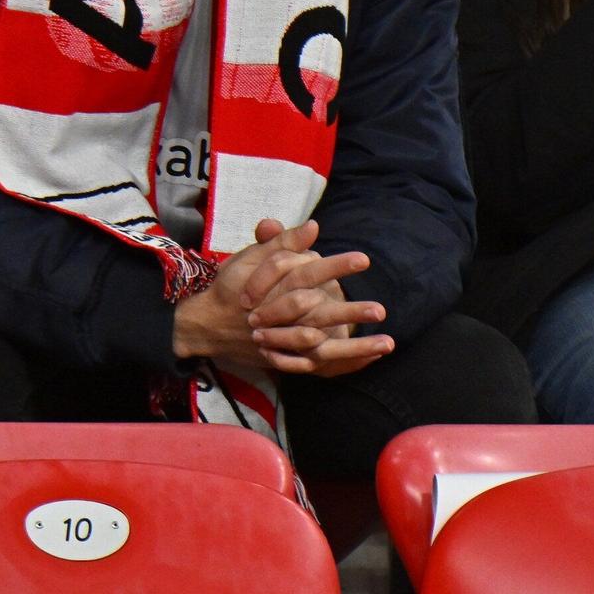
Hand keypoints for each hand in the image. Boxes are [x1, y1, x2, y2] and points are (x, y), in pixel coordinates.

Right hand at [170, 219, 392, 376]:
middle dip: (351, 313)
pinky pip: (316, 366)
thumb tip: (314, 226)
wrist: (207, 326)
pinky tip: (366, 362)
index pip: (310, 273)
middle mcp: (281, 316)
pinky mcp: (284, 358)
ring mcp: (283, 341)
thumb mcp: (252, 259)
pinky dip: (340, 366)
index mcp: (276, 288)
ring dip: (355, 346)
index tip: (364, 259)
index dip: (336, 266)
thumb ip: (284, 243)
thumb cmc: (232, 287)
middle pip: (320, 315)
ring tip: (386, 343)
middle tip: (381, 310)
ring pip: (322, 346)